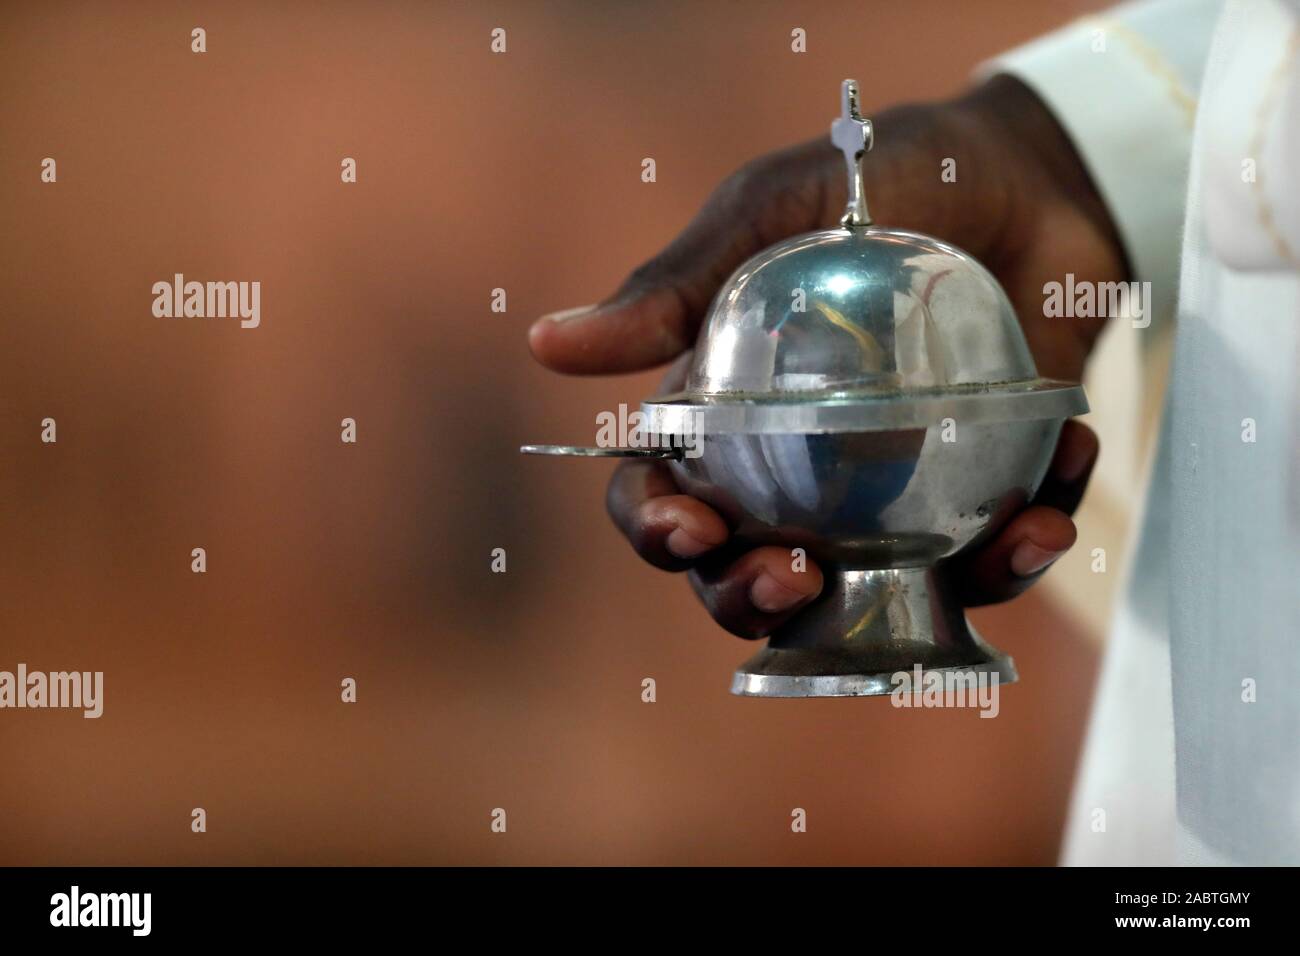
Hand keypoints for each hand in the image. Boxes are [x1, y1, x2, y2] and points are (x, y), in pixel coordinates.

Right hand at [528, 77, 1123, 637]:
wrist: (1022, 172)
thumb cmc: (876, 183)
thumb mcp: (769, 214)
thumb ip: (673, 287)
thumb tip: (546, 343)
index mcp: (723, 417)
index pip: (662, 497)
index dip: (657, 531)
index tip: (691, 532)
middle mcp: (793, 475)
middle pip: (745, 573)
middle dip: (753, 601)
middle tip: (795, 579)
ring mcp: (885, 497)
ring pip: (869, 596)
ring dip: (910, 607)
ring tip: (971, 561)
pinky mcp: (976, 498)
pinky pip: (991, 554)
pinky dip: (1025, 544)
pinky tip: (1052, 500)